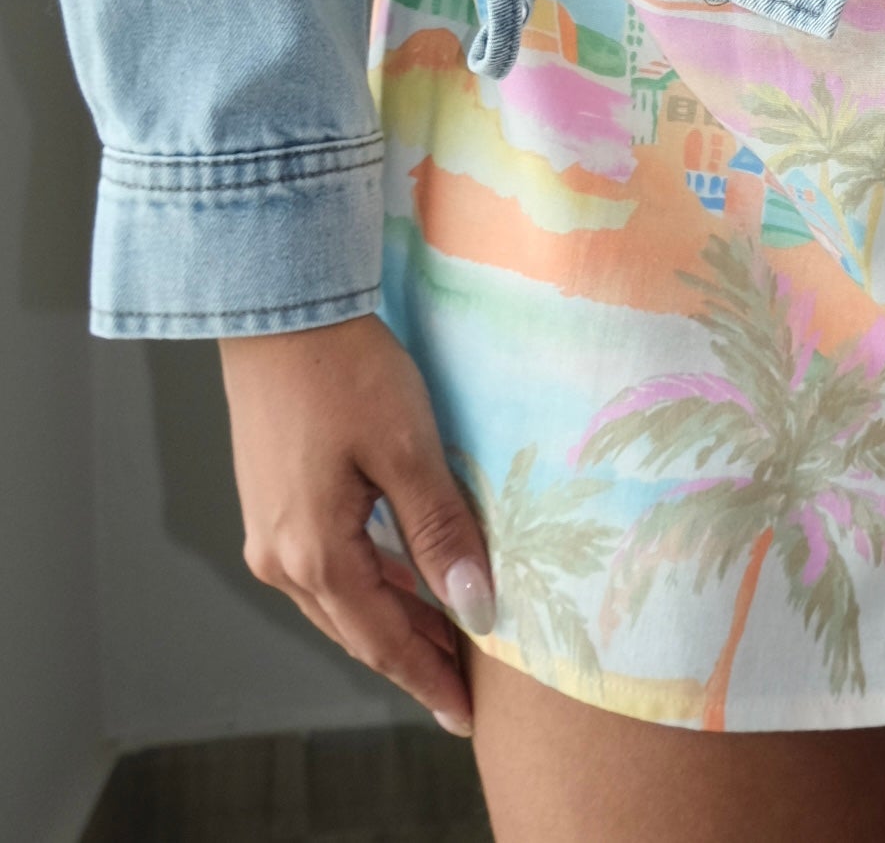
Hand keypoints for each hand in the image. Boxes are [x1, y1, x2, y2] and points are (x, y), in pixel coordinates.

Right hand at [219, 312, 494, 735]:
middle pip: (357, 630)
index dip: (429, 678)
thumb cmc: (343, 370)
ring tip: (442, 644)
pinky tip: (398, 583)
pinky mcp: (270, 504)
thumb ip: (440, 532)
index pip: (383, 641)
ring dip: (390, 624)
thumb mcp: (407, 450)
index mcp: (314, 554)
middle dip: (413, 661)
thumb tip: (475, 605)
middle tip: (463, 688)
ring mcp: (268, 533)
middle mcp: (280, 558)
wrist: (278, 311)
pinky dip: (366, 587)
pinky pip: (324, 569)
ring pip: (339, 603)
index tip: (467, 714)